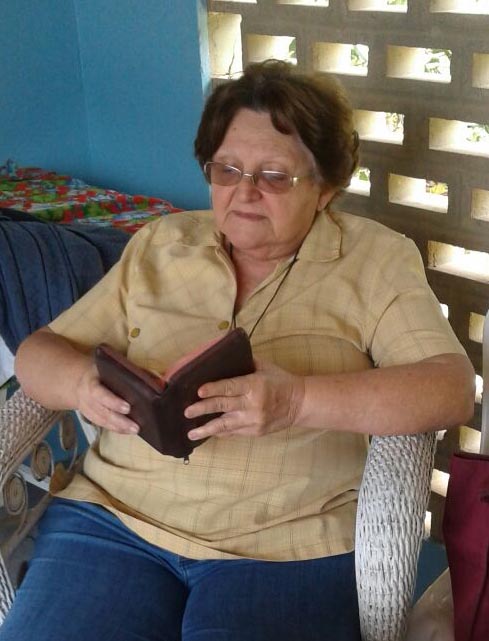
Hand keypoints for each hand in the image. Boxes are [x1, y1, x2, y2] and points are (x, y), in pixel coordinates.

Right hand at [75, 361, 139, 434]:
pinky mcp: (90, 417)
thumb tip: (154, 381)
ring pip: (102, 421)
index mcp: (90, 382)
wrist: (77, 380)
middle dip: (120, 420)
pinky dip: (115, 429)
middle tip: (136, 426)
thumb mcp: (108, 366)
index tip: (128, 408)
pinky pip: (103, 425)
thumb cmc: (99, 372)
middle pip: (103, 412)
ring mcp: (87, 409)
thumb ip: (128, 372)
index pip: (100, 394)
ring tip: (135, 430)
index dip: (113, 402)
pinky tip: (128, 431)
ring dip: (119, 427)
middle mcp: (86, 397)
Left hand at [184, 359, 304, 439]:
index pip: (230, 387)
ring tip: (191, 433)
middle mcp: (252, 404)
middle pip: (223, 407)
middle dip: (202, 409)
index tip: (198, 391)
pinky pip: (234, 433)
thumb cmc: (280, 381)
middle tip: (187, 411)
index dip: (214, 389)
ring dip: (207, 429)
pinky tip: (208, 434)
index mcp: (254, 385)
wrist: (300, 403)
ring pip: (225, 426)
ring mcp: (253, 421)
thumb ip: (244, 364)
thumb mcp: (264, 367)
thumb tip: (222, 359)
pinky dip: (220, 433)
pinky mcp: (255, 432)